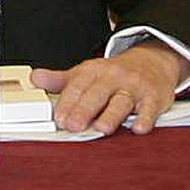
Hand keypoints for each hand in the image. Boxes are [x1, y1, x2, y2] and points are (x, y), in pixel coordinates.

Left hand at [36, 44, 186, 133]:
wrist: (153, 61)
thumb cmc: (115, 74)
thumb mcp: (87, 73)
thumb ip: (61, 80)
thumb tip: (35, 78)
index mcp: (94, 71)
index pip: (78, 86)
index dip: (67, 102)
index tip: (58, 118)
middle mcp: (114, 77)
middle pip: (98, 94)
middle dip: (85, 109)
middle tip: (74, 125)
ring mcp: (134, 87)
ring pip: (122, 102)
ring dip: (112, 115)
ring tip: (102, 128)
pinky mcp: (153, 98)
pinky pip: (149, 109)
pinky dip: (145, 118)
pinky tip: (138, 128)